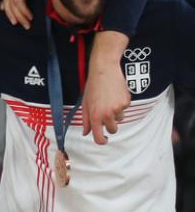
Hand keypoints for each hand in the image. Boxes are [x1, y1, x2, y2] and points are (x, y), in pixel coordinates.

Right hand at [0, 0, 43, 29]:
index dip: (23, 11)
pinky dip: (2, 4)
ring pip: (5, 2)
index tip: (31, 18)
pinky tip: (2, 9)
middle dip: (19, 17)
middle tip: (27, 26)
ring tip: (15, 23)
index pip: (18, 0)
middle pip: (12, 4)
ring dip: (10, 14)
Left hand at [82, 30, 129, 144]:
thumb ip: (86, 120)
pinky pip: (125, 108)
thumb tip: (86, 133)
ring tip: (108, 99)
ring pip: (119, 119)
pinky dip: (121, 104)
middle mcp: (107, 115)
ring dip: (115, 113)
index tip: (104, 139)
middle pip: (112, 129)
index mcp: (94, 116)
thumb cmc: (93, 87)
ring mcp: (118, 109)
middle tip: (106, 113)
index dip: (102, 141)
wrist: (104, 70)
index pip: (99, 137)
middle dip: (110, 125)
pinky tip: (115, 94)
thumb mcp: (85, 104)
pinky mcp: (126, 102)